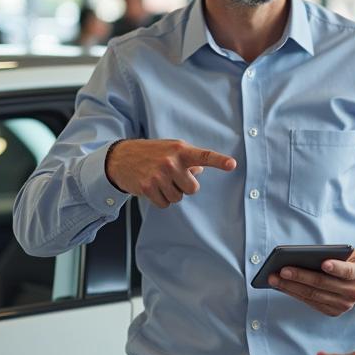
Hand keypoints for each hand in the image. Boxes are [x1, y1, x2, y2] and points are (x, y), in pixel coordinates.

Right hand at [105, 139, 235, 207]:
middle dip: (184, 187)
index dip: (219, 161)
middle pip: (192, 189)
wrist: (122, 157)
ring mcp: (159, 175)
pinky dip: (160, 199)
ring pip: (178, 198)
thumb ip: (189, 159)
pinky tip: (152, 187)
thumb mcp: (172, 149)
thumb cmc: (152, 153)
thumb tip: (199, 171)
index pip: (204, 156)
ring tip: (159, 180)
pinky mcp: (148, 187)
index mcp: (181, 150)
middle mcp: (171, 162)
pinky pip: (165, 204)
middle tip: (172, 177)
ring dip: (171, 193)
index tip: (232, 164)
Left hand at [269, 248, 354, 315]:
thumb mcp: (351, 253)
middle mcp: (353, 292)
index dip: (336, 268)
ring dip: (291, 287)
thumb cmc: (354, 262)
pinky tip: (282, 287)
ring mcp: (344, 305)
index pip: (347, 271)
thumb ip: (335, 254)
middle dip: (300, 277)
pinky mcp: (334, 312)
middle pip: (323, 284)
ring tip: (274, 279)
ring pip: (313, 295)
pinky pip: (311, 302)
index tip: (323, 262)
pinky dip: (295, 294)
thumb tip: (306, 256)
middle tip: (281, 270)